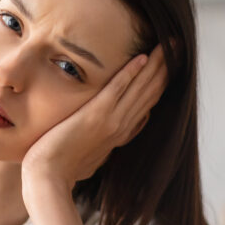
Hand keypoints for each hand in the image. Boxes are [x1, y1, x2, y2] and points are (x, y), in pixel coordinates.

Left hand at [21, 44, 167, 191]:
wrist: (48, 180)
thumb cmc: (60, 171)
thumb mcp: (86, 158)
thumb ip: (96, 147)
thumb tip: (97, 147)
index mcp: (119, 135)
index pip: (146, 105)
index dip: (159, 85)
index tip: (168, 67)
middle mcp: (121, 127)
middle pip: (150, 92)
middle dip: (165, 68)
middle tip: (176, 46)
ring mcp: (111, 122)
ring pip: (140, 88)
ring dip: (156, 64)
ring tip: (168, 44)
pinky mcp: (96, 116)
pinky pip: (118, 89)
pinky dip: (131, 73)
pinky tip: (142, 57)